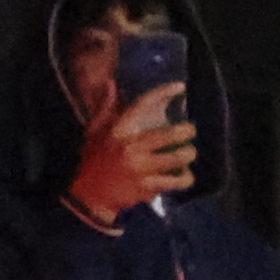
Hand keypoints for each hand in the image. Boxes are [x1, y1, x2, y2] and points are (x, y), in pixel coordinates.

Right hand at [67, 82, 199, 223]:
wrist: (88, 195)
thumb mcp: (94, 131)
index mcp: (118, 130)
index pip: (143, 105)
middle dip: (186, 131)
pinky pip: (175, 182)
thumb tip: (111, 83)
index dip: (163, 93)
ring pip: (176, 158)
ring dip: (188, 154)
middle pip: (168, 134)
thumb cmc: (93, 159)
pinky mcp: (147, 187)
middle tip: (190, 130)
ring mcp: (140, 168)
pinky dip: (185, 179)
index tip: (180, 87)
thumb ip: (105, 107)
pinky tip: (185, 176)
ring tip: (189, 153)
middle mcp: (130, 147)